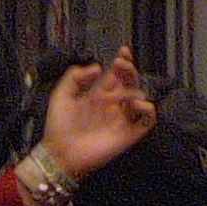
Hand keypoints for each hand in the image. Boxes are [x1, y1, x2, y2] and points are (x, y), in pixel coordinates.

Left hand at [39, 46, 157, 181]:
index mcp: (99, 94)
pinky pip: (147, 120)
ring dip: (135, 89)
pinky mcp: (129, 134)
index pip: (117, 74)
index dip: (123, 61)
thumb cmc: (59, 126)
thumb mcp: (61, 95)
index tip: (123, 51)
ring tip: (122, 93)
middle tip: (122, 63)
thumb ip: (75, 76)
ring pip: (140, 98)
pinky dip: (148, 110)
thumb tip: (99, 67)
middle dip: (129, 69)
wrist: (59, 154)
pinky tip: (137, 104)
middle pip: (130, 82)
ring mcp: (122, 119)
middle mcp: (113, 104)